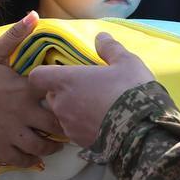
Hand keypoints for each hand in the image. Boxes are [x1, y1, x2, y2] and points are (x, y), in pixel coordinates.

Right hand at [0, 12, 61, 166]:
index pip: (58, 96)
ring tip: (55, 145)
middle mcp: (23, 113)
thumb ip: (17, 35)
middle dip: (64, 128)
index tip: (75, 101)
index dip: (69, 100)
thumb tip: (34, 15)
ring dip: (50, 147)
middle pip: (55, 126)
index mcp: (26, 89)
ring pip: (39, 146)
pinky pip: (18, 160)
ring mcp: (11, 132)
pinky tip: (33, 159)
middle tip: (69, 128)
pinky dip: (28, 162)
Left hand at [28, 33, 155, 146]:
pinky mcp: (80, 142)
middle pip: (51, 96)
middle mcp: (62, 103)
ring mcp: (69, 126)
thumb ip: (109, 48)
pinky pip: (74, 132)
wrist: (142, 128)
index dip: (46, 75)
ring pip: (62, 116)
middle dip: (64, 93)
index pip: (37, 76)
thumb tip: (100, 36)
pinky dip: (83, 128)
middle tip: (86, 91)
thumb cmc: (130, 89)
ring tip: (96, 110)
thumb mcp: (126, 61)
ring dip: (73, 112)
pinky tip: (102, 124)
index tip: (61, 74)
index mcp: (67, 80)